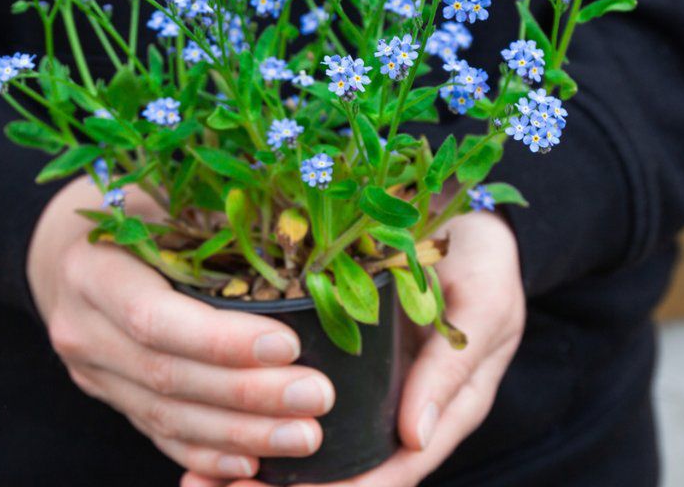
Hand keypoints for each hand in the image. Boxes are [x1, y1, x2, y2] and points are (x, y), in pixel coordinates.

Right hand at [28, 178, 336, 480]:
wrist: (63, 251)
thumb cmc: (129, 211)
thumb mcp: (159, 195)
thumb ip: (209, 214)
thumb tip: (294, 226)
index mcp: (92, 270)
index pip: (154, 319)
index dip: (221, 340)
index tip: (288, 345)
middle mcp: (83, 329)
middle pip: (167, 377)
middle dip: (247, 395)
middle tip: (317, 398)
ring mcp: (93, 374)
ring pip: (167, 416)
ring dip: (241, 433)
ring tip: (306, 435)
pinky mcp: (110, 399)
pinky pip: (159, 435)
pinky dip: (206, 453)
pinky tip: (254, 463)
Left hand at [182, 208, 525, 486]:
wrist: (467, 223)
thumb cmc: (483, 263)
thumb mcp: (482, 306)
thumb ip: (452, 367)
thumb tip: (416, 438)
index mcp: (445, 410)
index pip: (394, 471)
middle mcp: (403, 411)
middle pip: (347, 473)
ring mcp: (371, 390)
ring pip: (316, 446)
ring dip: (263, 465)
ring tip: (200, 481)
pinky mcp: (343, 361)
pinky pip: (298, 403)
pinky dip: (259, 423)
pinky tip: (209, 431)